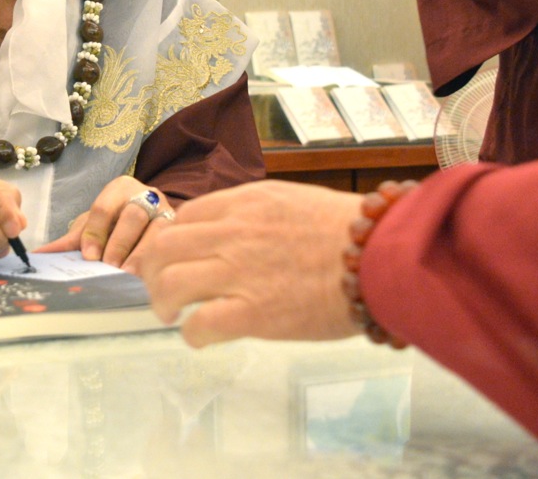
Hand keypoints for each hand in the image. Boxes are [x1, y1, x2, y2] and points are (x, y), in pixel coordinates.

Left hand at [32, 175, 165, 271]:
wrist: (151, 219)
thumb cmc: (116, 224)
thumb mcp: (93, 227)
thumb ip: (70, 241)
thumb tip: (37, 256)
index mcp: (119, 188)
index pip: (104, 207)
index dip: (96, 232)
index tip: (89, 256)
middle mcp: (145, 194)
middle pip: (133, 215)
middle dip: (120, 242)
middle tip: (110, 266)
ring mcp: (167, 209)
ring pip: (158, 228)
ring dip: (143, 253)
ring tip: (130, 275)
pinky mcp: (182, 228)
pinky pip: (175, 242)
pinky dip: (163, 258)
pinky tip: (152, 275)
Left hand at [136, 180, 360, 347]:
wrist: (384, 257)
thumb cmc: (352, 233)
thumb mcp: (294, 201)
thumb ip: (256, 213)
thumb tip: (231, 229)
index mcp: (246, 202)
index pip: (183, 216)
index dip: (171, 239)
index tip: (173, 257)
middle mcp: (233, 232)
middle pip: (163, 246)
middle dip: (152, 269)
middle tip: (161, 287)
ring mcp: (239, 272)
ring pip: (168, 282)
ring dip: (162, 302)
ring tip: (171, 314)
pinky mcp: (253, 313)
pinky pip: (198, 324)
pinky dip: (190, 334)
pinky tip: (200, 336)